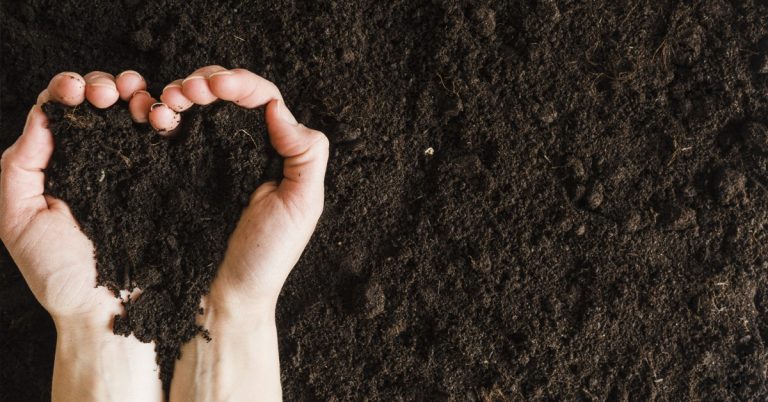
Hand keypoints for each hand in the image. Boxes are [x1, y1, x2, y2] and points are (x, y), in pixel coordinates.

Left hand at [0, 70, 162, 401]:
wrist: (111, 311)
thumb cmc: (61, 274)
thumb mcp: (18, 219)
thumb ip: (18, 167)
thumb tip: (42, 117)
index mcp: (61, 165)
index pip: (61, 113)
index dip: (67, 90)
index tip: (75, 90)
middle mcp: (99, 160)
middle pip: (100, 103)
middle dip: (102, 86)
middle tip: (106, 95)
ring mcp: (137, 167)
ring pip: (135, 111)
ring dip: (134, 92)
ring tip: (136, 96)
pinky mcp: (168, 177)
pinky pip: (168, 136)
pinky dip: (165, 114)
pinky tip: (159, 114)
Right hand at [162, 66, 328, 401]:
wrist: (223, 296)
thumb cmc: (267, 256)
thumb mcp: (302, 204)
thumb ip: (305, 154)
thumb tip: (279, 110)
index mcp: (277, 150)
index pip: (263, 99)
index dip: (242, 83)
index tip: (219, 86)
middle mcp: (244, 148)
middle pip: (226, 94)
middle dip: (205, 81)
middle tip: (186, 92)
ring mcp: (210, 157)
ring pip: (197, 106)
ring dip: (181, 92)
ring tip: (170, 102)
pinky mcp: (180, 170)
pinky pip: (172, 132)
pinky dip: (162, 114)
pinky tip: (157, 117)